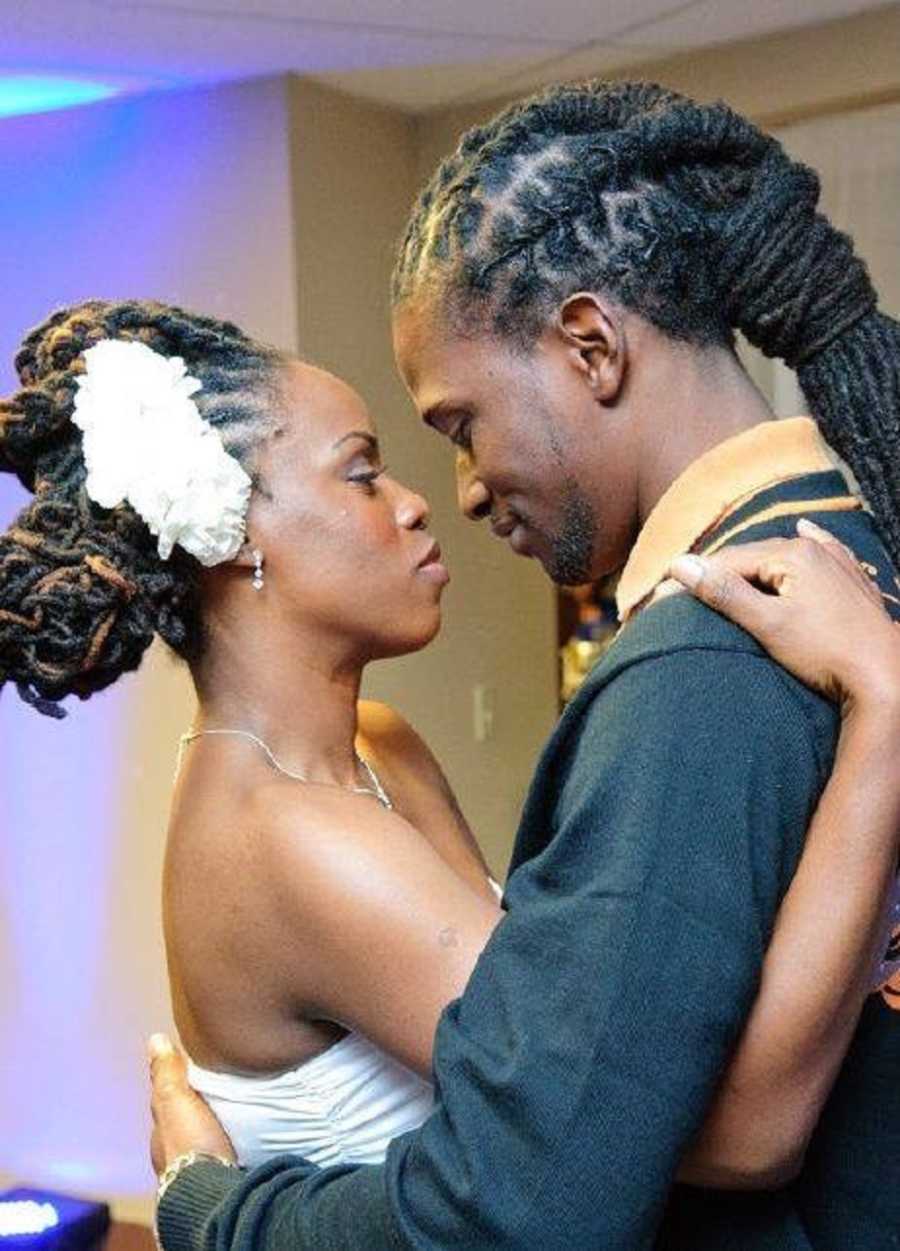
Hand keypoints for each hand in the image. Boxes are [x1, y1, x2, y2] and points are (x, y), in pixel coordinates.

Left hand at [148, 1033, 235, 1175]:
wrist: (215, 1194)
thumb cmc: (190, 1146)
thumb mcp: (176, 1101)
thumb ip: (167, 1074)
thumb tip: (155, 1040)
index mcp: (162, 1136)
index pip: (168, 1103)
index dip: (180, 1084)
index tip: (197, 1067)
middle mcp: (175, 1156)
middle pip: (187, 1124)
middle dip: (200, 1109)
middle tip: (222, 1089)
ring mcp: (197, 1171)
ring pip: (206, 1140)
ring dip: (218, 1128)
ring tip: (239, 1112)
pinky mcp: (221, 1181)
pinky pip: (226, 1154)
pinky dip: (232, 1143)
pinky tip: (246, 1138)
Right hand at [668, 518, 899, 717]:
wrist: (884, 679)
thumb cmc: (825, 653)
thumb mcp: (766, 624)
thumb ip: (723, 592)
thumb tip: (680, 564)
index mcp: (793, 554)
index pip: (730, 560)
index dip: (698, 577)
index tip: (667, 595)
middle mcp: (817, 550)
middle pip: (756, 557)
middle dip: (725, 572)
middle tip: (692, 591)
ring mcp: (839, 565)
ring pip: (786, 556)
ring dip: (757, 565)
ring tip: (728, 575)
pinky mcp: (854, 583)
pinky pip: (825, 554)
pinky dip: (810, 546)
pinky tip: (808, 530)